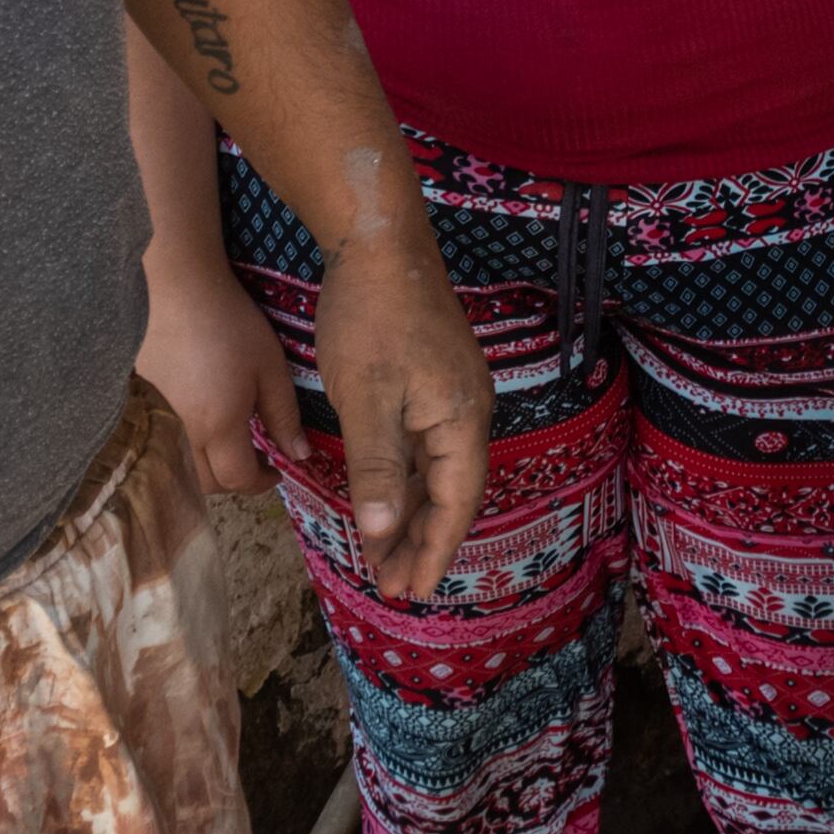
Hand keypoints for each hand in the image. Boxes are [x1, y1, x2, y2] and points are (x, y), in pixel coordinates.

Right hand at [137, 242, 302, 497]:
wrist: (175, 288)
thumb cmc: (230, 324)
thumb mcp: (270, 368)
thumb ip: (284, 416)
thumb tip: (299, 456)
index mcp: (218, 427)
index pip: (238, 480)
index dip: (262, 482)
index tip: (277, 470)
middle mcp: (182, 433)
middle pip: (206, 483)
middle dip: (234, 480)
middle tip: (254, 459)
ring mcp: (155, 420)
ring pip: (181, 468)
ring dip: (206, 468)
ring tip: (226, 445)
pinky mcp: (138, 404)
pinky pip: (163, 441)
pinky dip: (182, 446)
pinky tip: (196, 422)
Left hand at [306, 236, 490, 600]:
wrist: (377, 241)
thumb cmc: (371, 317)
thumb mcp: (366, 399)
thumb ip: (377, 469)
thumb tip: (380, 533)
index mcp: (460, 421)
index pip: (454, 505)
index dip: (433, 551)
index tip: (411, 591)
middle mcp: (467, 412)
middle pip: (450, 494)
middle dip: (420, 542)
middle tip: (391, 585)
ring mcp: (452, 395)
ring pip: (434, 472)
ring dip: (409, 514)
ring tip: (383, 556)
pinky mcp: (433, 380)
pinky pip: (424, 446)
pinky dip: (403, 478)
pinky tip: (384, 498)